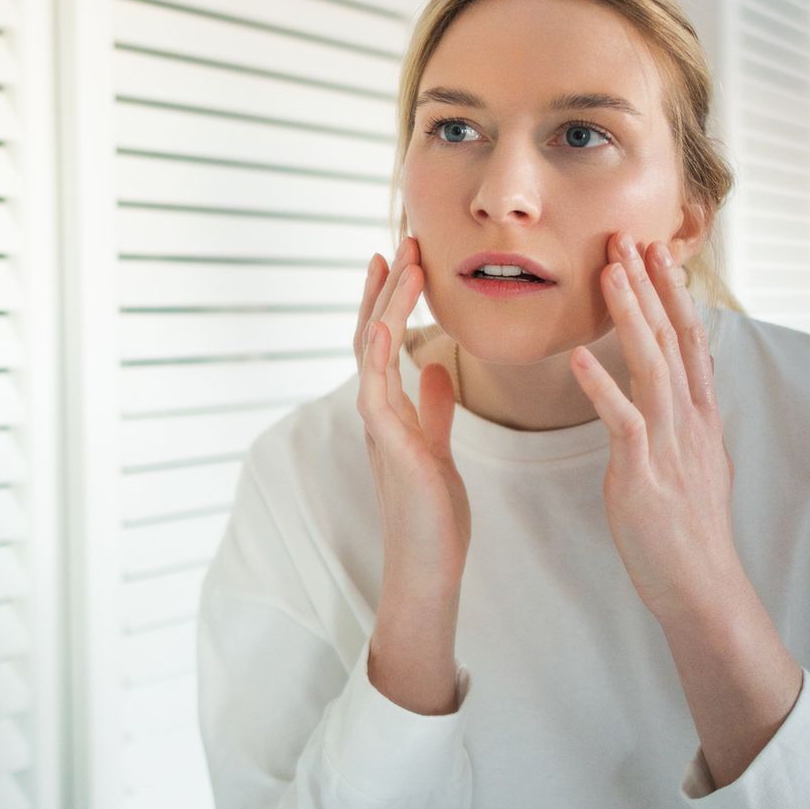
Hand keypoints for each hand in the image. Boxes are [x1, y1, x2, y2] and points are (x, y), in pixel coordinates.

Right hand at [355, 236, 468, 713]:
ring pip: (372, 348)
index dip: (389, 298)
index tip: (401, 259)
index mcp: (390, 409)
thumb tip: (437, 370)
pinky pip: (377, 384)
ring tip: (401, 262)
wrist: (427, 566)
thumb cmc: (433, 516)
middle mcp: (376, 410)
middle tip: (399, 241)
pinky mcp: (388, 442)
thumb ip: (433, 408)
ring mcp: (377, 424)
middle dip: (385, 287)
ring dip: (385, 302)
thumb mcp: (438, 447)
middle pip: (371, 332)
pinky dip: (382, 347)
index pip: (385, 341)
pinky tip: (392, 316)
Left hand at [568, 231, 742, 624]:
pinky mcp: (645, 475)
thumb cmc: (687, 531)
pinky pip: (623, 422)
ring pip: (652, 366)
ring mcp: (670, 446)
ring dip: (631, 316)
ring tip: (610, 274)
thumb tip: (680, 390)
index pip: (689, 338)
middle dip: (650, 285)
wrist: (701, 588)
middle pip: (672, 338)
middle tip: (628, 237)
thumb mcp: (694, 462)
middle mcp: (690, 421)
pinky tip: (578, 358)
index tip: (655, 250)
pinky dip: (602, 387)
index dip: (672, 292)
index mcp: (699, 416)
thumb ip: (685, 420)